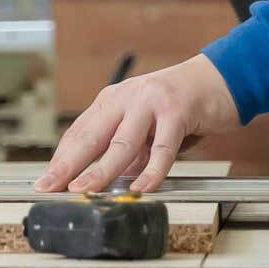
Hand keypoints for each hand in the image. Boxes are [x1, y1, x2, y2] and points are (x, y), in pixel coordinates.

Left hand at [33, 55, 239, 193]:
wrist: (223, 77)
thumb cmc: (183, 104)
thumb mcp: (147, 123)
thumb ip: (128, 148)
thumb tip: (108, 179)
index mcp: (115, 98)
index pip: (80, 132)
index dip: (61, 159)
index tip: (45, 182)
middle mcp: (129, 96)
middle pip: (92, 136)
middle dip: (68, 165)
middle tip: (48, 188)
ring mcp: (153, 102)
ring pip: (122, 143)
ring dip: (101, 170)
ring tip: (84, 190)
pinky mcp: (179, 110)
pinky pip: (162, 147)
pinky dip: (152, 169)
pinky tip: (143, 186)